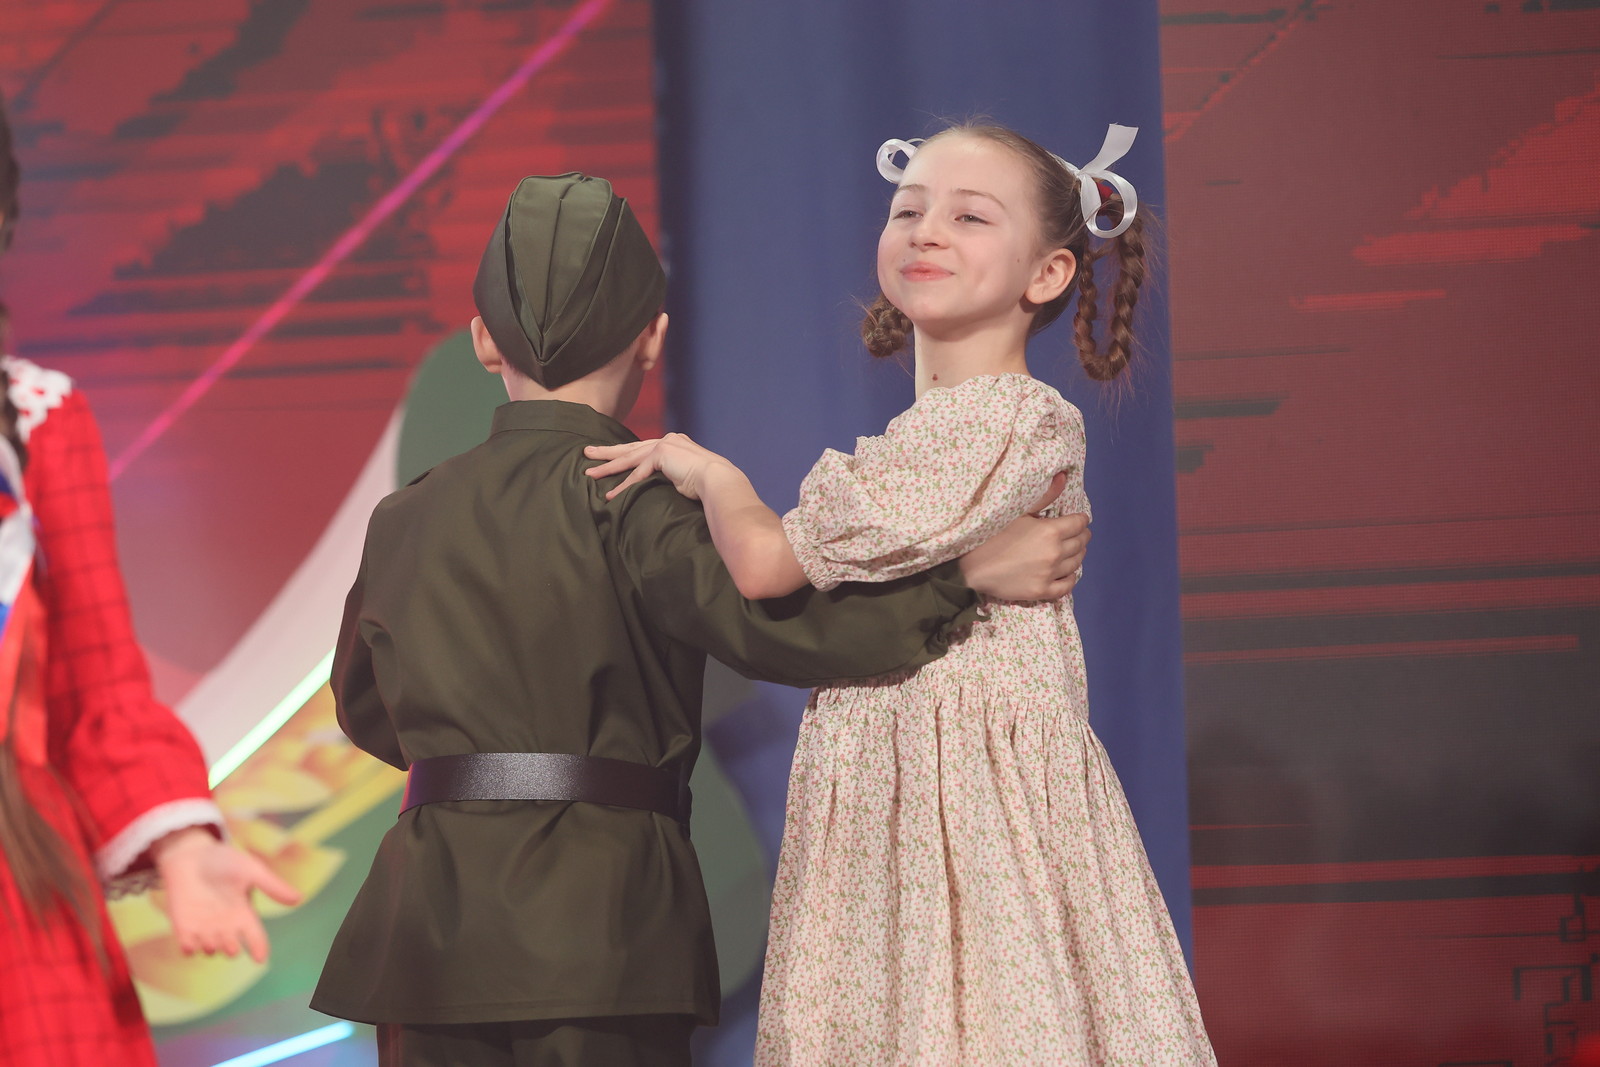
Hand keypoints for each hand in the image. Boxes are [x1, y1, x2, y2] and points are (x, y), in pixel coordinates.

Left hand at [151, 827, 302, 963]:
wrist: (190, 854)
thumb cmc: (223, 860)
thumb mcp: (251, 871)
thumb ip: (272, 886)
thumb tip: (298, 899)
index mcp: (243, 914)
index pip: (255, 936)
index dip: (259, 948)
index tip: (260, 958)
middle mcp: (225, 925)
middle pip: (231, 947)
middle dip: (231, 949)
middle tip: (232, 947)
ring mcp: (204, 927)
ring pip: (210, 949)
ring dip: (212, 948)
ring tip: (212, 943)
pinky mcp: (184, 926)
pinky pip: (187, 946)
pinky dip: (189, 949)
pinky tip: (190, 946)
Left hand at [584, 433, 738, 500]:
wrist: (720, 481)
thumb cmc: (709, 485)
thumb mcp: (688, 476)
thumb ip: (675, 474)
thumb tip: (668, 486)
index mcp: (675, 442)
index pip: (644, 447)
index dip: (625, 453)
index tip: (610, 455)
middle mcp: (668, 439)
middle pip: (631, 447)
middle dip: (608, 452)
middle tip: (588, 453)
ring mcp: (664, 444)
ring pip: (629, 458)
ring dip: (607, 467)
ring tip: (589, 474)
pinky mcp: (661, 453)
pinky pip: (637, 472)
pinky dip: (623, 485)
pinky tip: (610, 494)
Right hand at [959, 475, 1089, 601]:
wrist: (972, 567)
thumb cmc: (993, 534)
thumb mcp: (1018, 512)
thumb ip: (1045, 497)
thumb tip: (1064, 477)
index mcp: (1050, 530)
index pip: (1079, 523)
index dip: (1081, 520)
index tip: (1079, 520)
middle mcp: (1055, 552)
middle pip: (1080, 543)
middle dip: (1082, 536)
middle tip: (1078, 534)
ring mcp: (1050, 574)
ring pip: (1076, 563)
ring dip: (1078, 555)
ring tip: (1073, 551)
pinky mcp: (1042, 591)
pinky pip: (1067, 586)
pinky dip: (1071, 578)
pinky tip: (1067, 573)